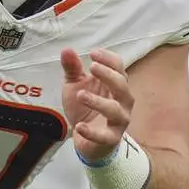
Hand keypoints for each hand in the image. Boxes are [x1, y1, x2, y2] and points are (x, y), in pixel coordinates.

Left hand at [61, 47, 133, 162]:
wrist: (86, 137)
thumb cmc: (84, 106)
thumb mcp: (75, 85)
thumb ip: (72, 69)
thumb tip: (66, 50)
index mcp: (115, 84)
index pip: (119, 67)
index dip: (109, 59)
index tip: (93, 53)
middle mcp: (122, 101)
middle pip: (122, 85)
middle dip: (109, 75)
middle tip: (92, 67)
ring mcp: (119, 120)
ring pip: (115, 110)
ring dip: (98, 101)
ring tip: (80, 94)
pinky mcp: (111, 139)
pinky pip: (106, 136)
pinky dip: (92, 132)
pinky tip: (79, 126)